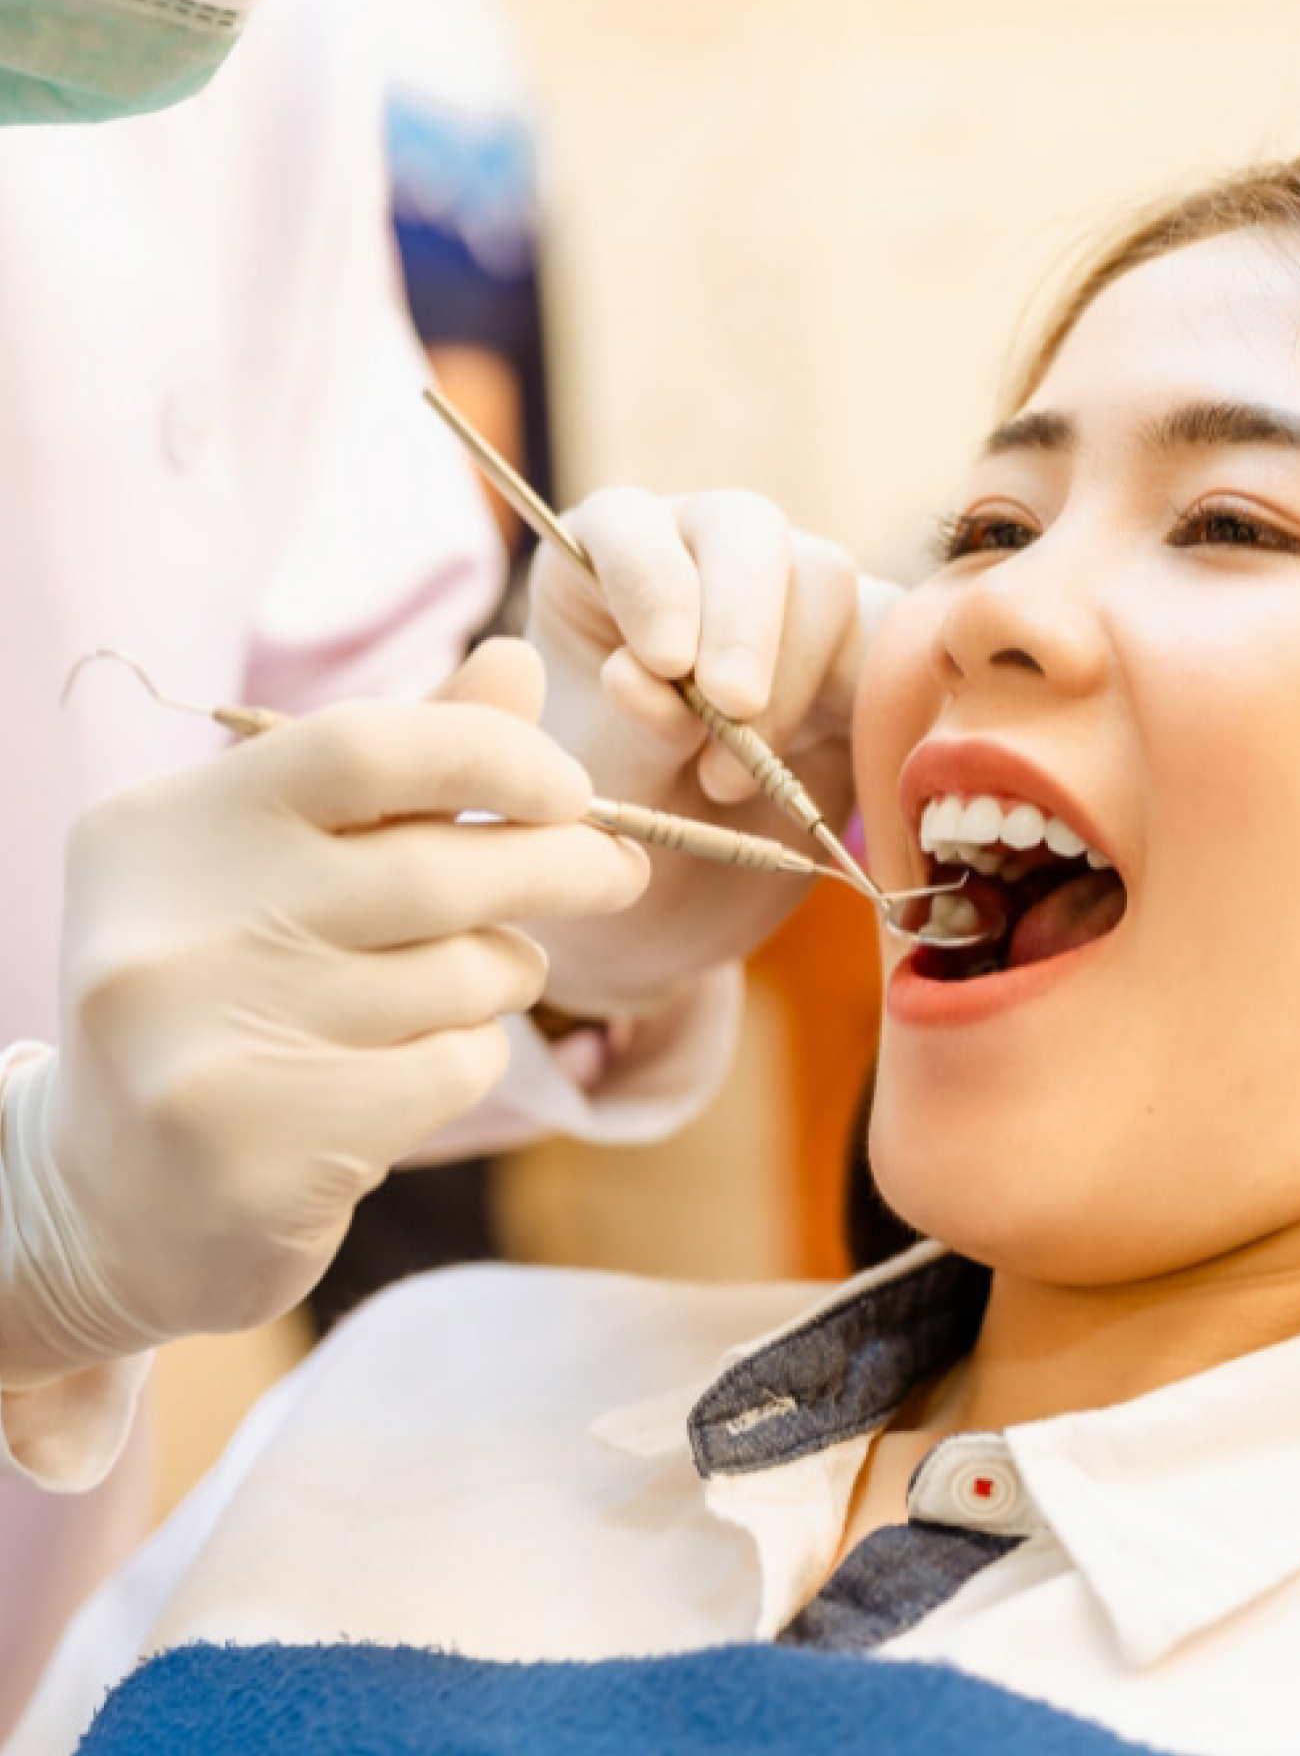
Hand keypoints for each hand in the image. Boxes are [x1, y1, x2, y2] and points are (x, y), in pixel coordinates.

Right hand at [0, 641, 645, 1385]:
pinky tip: (411, 1070)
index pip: (362, 747)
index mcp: (161, 829)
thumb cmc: (227, 996)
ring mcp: (208, 1048)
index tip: (570, 787)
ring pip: (463, 977)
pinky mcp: (265, 1151)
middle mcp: (168, 930)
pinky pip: (454, 1068)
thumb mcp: (283, 862)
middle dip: (562, 865)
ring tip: (462, 986)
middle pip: (438, 871)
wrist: (119, 1201)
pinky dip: (469, 1058)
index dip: (496, 754)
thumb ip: (402, 767)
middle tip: (616, 870)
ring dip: (503, 974)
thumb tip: (520, 663)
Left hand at [524, 487, 901, 1013]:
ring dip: (789, 686)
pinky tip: (818, 777)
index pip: (628, 523)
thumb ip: (624, 729)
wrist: (670, 906)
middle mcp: (699, 562)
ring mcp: (788, 603)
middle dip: (745, 620)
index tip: (663, 664)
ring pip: (825, 582)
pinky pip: (892, 648)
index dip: (653, 579)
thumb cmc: (606, 832)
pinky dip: (865, 711)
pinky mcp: (858, 655)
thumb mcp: (596, 788)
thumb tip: (647, 676)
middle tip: (734, 710)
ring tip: (725, 785)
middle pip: (746, 531)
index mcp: (602, 570)